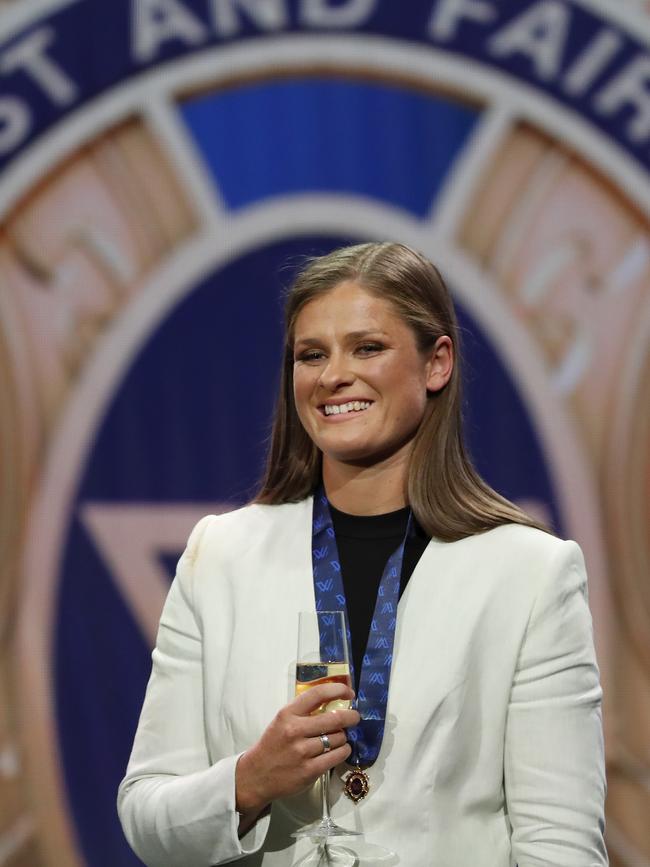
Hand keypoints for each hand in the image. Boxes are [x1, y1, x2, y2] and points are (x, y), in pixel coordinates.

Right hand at [235, 682, 359, 814]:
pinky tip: (341, 749)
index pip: (318, 694)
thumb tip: (334, 702)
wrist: (257, 775)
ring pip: (338, 738)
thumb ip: (304, 711)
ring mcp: (302, 751)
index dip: (338, 690)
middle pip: (334, 718)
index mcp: (288, 714)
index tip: (349, 692)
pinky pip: (337, 756)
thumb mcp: (282, 720)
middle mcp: (295, 730)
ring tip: (340, 738)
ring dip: (344, 737)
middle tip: (355, 717)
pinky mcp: (310, 770)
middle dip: (350, 717)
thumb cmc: (273, 744)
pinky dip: (344, 751)